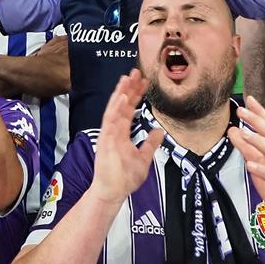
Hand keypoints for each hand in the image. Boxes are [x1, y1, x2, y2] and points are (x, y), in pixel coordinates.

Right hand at [90, 70, 164, 208]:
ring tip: (127, 78)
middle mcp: (113, 131)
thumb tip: (159, 131)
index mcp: (120, 133)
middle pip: (121, 105)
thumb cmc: (124, 178)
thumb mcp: (143, 159)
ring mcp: (108, 135)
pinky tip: (121, 97)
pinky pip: (110, 122)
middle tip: (136, 72)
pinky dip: (115, 109)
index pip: (129, 110)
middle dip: (129, 88)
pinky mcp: (105, 141)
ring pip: (114, 109)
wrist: (111, 192)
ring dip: (121, 93)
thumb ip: (150, 144)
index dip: (136, 95)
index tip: (144, 82)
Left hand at [227, 97, 264, 227]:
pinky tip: (251, 164)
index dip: (260, 113)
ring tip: (244, 133)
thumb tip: (232, 130)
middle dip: (257, 121)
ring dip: (259, 142)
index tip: (249, 99)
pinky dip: (263, 170)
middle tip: (242, 111)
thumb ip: (246, 148)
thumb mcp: (257, 165)